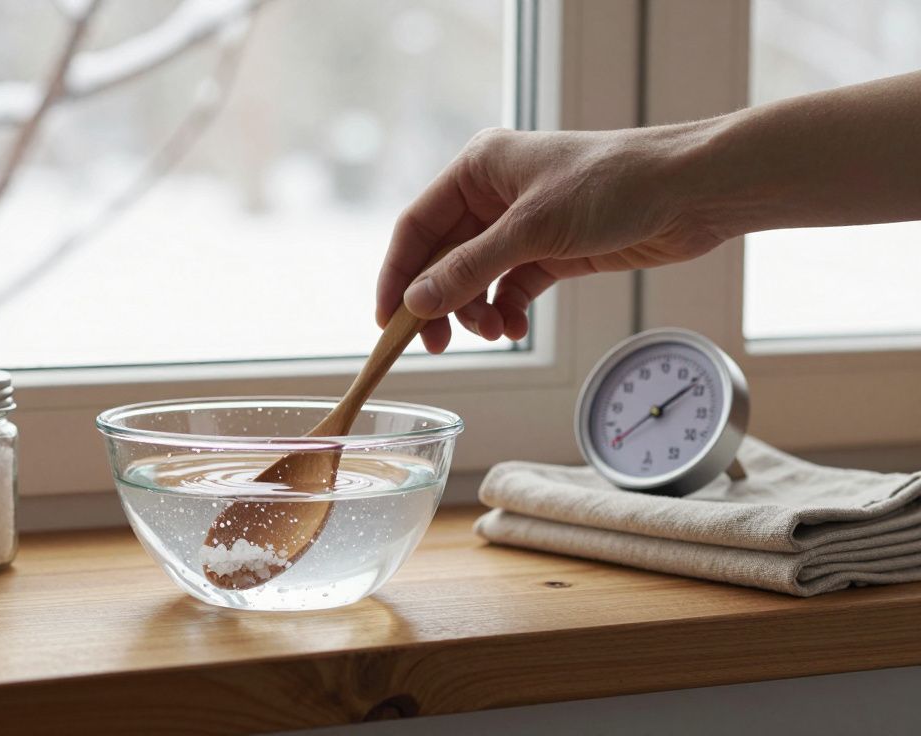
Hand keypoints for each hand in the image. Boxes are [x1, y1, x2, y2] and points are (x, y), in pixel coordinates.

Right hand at [376, 125, 725, 351]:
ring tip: (495, 332)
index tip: (387, 322)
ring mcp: (522, 224)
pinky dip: (508, 310)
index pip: (416, 227)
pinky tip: (517, 326)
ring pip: (475, 278)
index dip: (398, 275)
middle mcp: (493, 193)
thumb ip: (469, 269)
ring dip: (477, 310)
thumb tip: (416, 303)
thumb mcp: (532, 230)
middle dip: (440, 302)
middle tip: (435, 344)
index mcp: (477, 168)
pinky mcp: (551, 250)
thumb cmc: (614, 186)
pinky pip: (510, 287)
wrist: (691, 192)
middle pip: (442, 257)